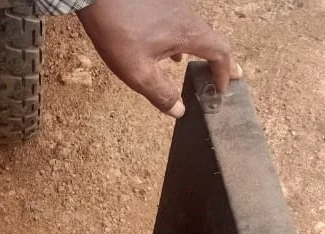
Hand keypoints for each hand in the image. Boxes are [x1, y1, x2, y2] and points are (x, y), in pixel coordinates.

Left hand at [77, 0, 240, 116]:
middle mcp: (187, 15)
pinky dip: (184, 40)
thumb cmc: (118, 31)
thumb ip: (161, 93)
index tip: (222, 89)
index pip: (220, 52)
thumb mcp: (138, 72)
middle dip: (220, 60)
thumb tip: (178, 110)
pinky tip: (169, 51)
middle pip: (212, 39)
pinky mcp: (161, 3)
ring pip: (196, 30)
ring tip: (199, 65)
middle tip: (228, 74)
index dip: (224, 73)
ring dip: (201, 49)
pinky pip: (180, 23)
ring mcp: (175, 6)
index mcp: (188, 33)